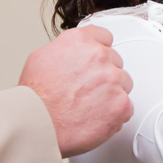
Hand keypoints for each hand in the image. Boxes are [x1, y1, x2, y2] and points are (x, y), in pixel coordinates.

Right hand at [19, 25, 133, 157]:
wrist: (37, 124)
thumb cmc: (35, 97)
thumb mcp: (42, 57)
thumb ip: (66, 50)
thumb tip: (74, 53)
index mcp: (80, 41)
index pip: (104, 38)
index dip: (98, 53)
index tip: (95, 63)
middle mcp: (99, 56)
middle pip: (115, 62)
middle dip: (104, 75)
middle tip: (87, 90)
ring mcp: (112, 79)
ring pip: (124, 84)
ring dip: (112, 94)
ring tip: (90, 105)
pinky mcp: (121, 104)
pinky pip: (127, 107)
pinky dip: (115, 115)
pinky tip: (96, 117)